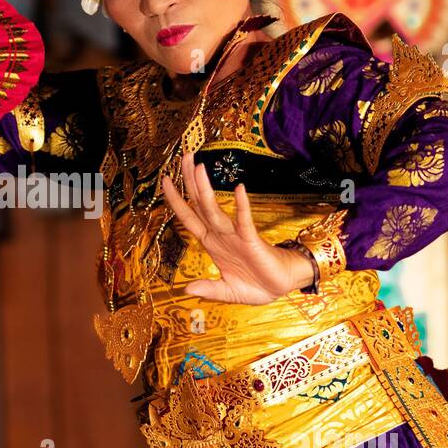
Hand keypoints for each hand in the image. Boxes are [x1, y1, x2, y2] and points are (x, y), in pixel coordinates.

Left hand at [161, 151, 315, 304]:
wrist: (281, 287)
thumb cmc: (255, 285)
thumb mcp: (227, 292)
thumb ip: (209, 289)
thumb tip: (187, 291)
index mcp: (211, 243)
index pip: (188, 217)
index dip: (175, 200)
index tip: (165, 179)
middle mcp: (220, 234)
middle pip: (199, 204)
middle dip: (190, 181)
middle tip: (184, 156)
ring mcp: (235, 235)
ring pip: (215, 209)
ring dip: (205, 189)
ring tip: (199, 166)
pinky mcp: (252, 240)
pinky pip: (244, 221)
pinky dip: (241, 206)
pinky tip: (239, 190)